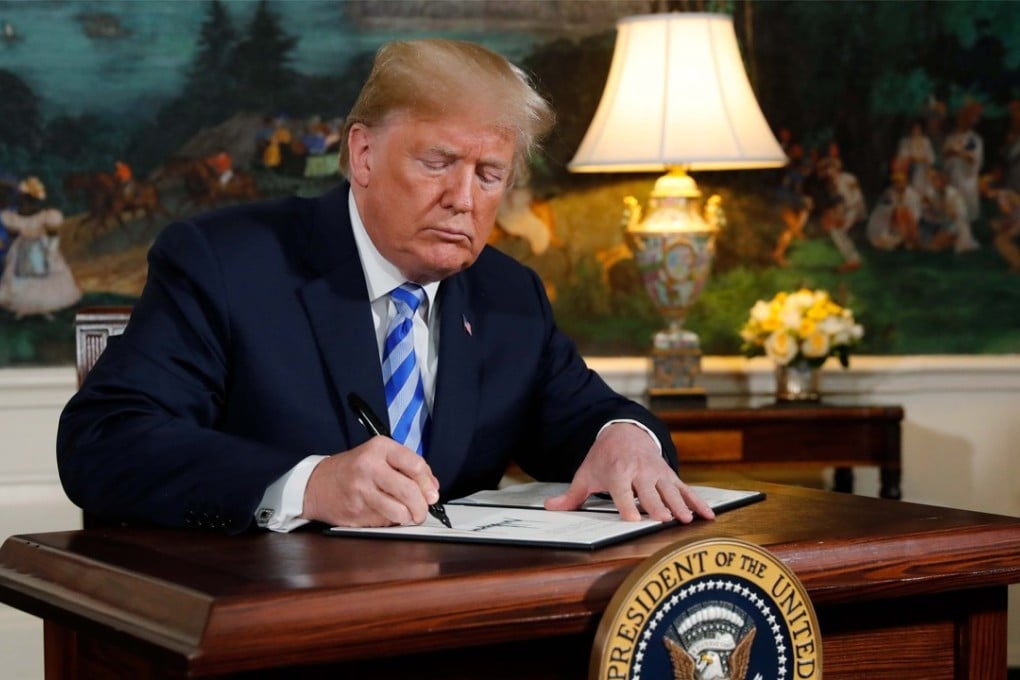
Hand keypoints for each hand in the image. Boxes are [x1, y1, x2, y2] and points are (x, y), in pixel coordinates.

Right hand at [301, 436, 439, 526]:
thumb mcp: (379, 456)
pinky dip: (390, 521)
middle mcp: (369, 466)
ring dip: (408, 518)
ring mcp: (361, 490)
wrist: (316, 484)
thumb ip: (408, 468)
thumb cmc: (353, 469)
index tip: (432, 495)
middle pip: (409, 491)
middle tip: (422, 512)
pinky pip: (384, 522)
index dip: (428, 484)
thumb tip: (432, 489)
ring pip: (399, 511)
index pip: (415, 465)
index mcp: (379, 448)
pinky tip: (384, 514)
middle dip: (422, 507)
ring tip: (406, 515)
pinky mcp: (356, 511)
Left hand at [543, 422, 714, 522]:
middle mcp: (639, 471)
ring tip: (688, 520)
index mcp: (617, 472)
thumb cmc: (603, 459)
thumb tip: (550, 508)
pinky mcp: (670, 475)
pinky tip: (708, 515)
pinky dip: (698, 501)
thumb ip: (571, 495)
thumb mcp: (586, 473)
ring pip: (670, 490)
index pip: (622, 492)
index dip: (627, 506)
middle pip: (649, 492)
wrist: (624, 432)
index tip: (634, 520)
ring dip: (680, 505)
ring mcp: (657, 473)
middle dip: (657, 506)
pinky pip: (686, 489)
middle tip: (666, 520)